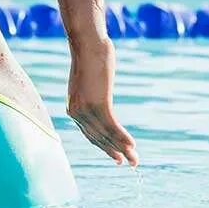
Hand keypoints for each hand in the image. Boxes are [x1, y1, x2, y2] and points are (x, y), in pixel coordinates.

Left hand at [66, 42, 138, 165]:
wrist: (88, 45)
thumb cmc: (90, 58)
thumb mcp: (89, 81)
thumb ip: (93, 93)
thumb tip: (99, 96)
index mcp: (73, 108)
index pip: (90, 134)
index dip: (104, 146)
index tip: (116, 156)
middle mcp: (76, 112)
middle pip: (98, 138)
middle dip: (115, 152)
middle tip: (130, 163)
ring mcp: (85, 109)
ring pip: (106, 135)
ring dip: (123, 148)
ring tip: (135, 159)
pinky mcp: (97, 103)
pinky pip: (112, 126)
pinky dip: (122, 137)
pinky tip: (132, 145)